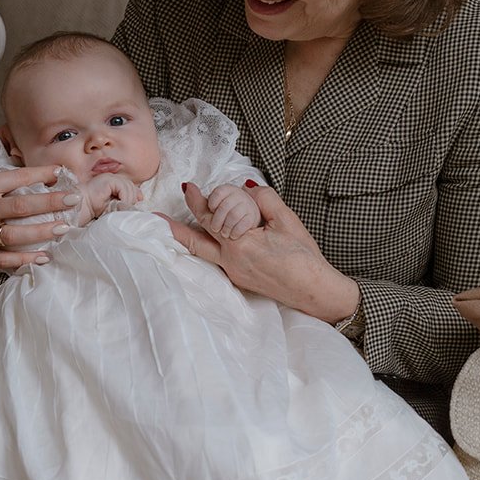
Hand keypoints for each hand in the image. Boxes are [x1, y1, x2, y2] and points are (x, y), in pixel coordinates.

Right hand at [0, 166, 81, 286]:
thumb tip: (25, 177)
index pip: (14, 178)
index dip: (39, 175)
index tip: (60, 172)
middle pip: (20, 206)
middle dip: (50, 203)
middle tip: (72, 200)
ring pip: (15, 234)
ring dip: (42, 232)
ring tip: (64, 228)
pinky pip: (2, 258)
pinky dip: (23, 260)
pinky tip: (42, 258)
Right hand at [82, 173, 142, 220]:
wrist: (80, 207)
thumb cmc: (92, 209)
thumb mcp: (112, 206)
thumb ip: (122, 202)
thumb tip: (136, 201)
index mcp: (111, 183)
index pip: (129, 185)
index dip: (136, 193)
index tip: (139, 201)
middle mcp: (111, 178)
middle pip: (130, 185)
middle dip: (133, 196)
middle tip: (130, 207)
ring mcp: (109, 178)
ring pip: (128, 186)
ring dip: (129, 199)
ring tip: (124, 208)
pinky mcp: (108, 180)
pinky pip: (123, 187)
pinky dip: (125, 197)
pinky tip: (121, 204)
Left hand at [170, 182, 359, 322]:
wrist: (315, 292)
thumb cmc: (304, 257)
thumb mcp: (287, 221)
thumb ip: (264, 200)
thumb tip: (246, 189)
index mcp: (241, 244)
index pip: (211, 218)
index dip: (199, 201)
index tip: (189, 187)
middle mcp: (231, 261)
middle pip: (197, 238)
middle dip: (180, 221)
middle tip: (164, 208)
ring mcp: (233, 274)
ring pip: (202, 252)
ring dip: (184, 237)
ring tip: (163, 225)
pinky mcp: (239, 281)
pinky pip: (216, 260)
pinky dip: (207, 247)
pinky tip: (203, 238)